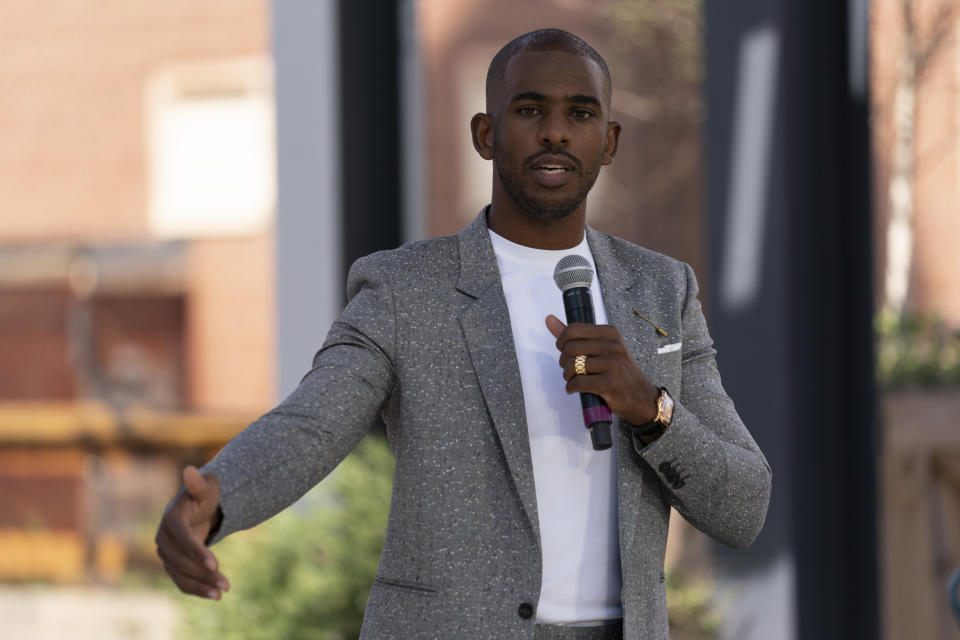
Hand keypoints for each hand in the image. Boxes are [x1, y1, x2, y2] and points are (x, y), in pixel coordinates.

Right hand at [155, 465, 228, 599]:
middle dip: (204, 573)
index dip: (197, 551)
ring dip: (202, 586)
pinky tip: (215, 596)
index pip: (182, 538)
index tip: (215, 564)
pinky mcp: (172, 565)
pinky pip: (182, 581)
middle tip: (227, 584)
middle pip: (181, 561)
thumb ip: (199, 483)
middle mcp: (164, 539)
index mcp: (171, 519)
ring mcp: (166, 554)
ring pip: (181, 575)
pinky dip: (197, 590)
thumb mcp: (206, 487)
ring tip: (223, 593)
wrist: (198, 508)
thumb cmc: (204, 495)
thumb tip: (189, 470)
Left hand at [546, 314, 658, 425]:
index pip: (573, 329)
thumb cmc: (617, 371)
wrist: (640, 396)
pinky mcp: (610, 383)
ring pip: (573, 365)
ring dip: (567, 376)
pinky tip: (574, 389)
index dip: (561, 342)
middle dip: (563, 361)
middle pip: (570, 347)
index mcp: (610, 333)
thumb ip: (574, 335)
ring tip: (573, 379)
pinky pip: (579, 383)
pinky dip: (571, 388)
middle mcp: (614, 346)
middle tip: (569, 369)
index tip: (564, 352)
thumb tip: (549, 319)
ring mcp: (613, 364)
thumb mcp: (600, 348)